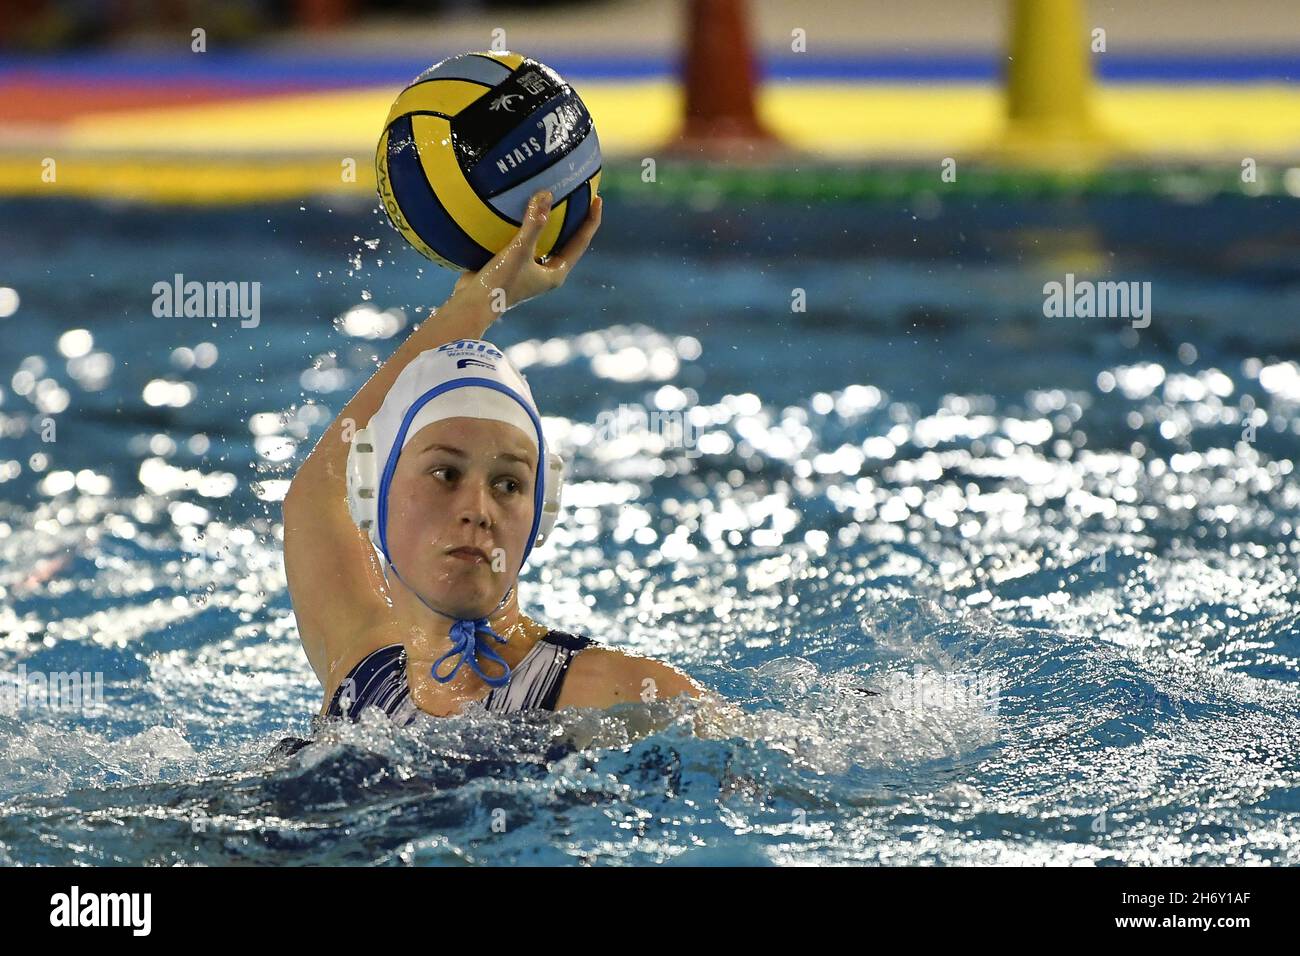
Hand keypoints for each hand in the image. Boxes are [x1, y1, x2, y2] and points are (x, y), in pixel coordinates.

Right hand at [451, 189, 602, 315]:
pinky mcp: (513, 267)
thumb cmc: (501, 282)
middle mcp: (547, 273)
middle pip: (567, 241)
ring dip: (549, 222)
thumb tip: (546, 194)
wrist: (471, 304)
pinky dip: (524, 225)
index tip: (597, 198)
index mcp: (556, 273)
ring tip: (551, 198)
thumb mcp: (519, 251)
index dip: (591, 220)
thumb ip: (534, 223)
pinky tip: (517, 208)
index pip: (581, 242)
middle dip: (574, 219)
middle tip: (579, 194)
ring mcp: (530, 270)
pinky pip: (524, 240)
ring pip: (545, 240)